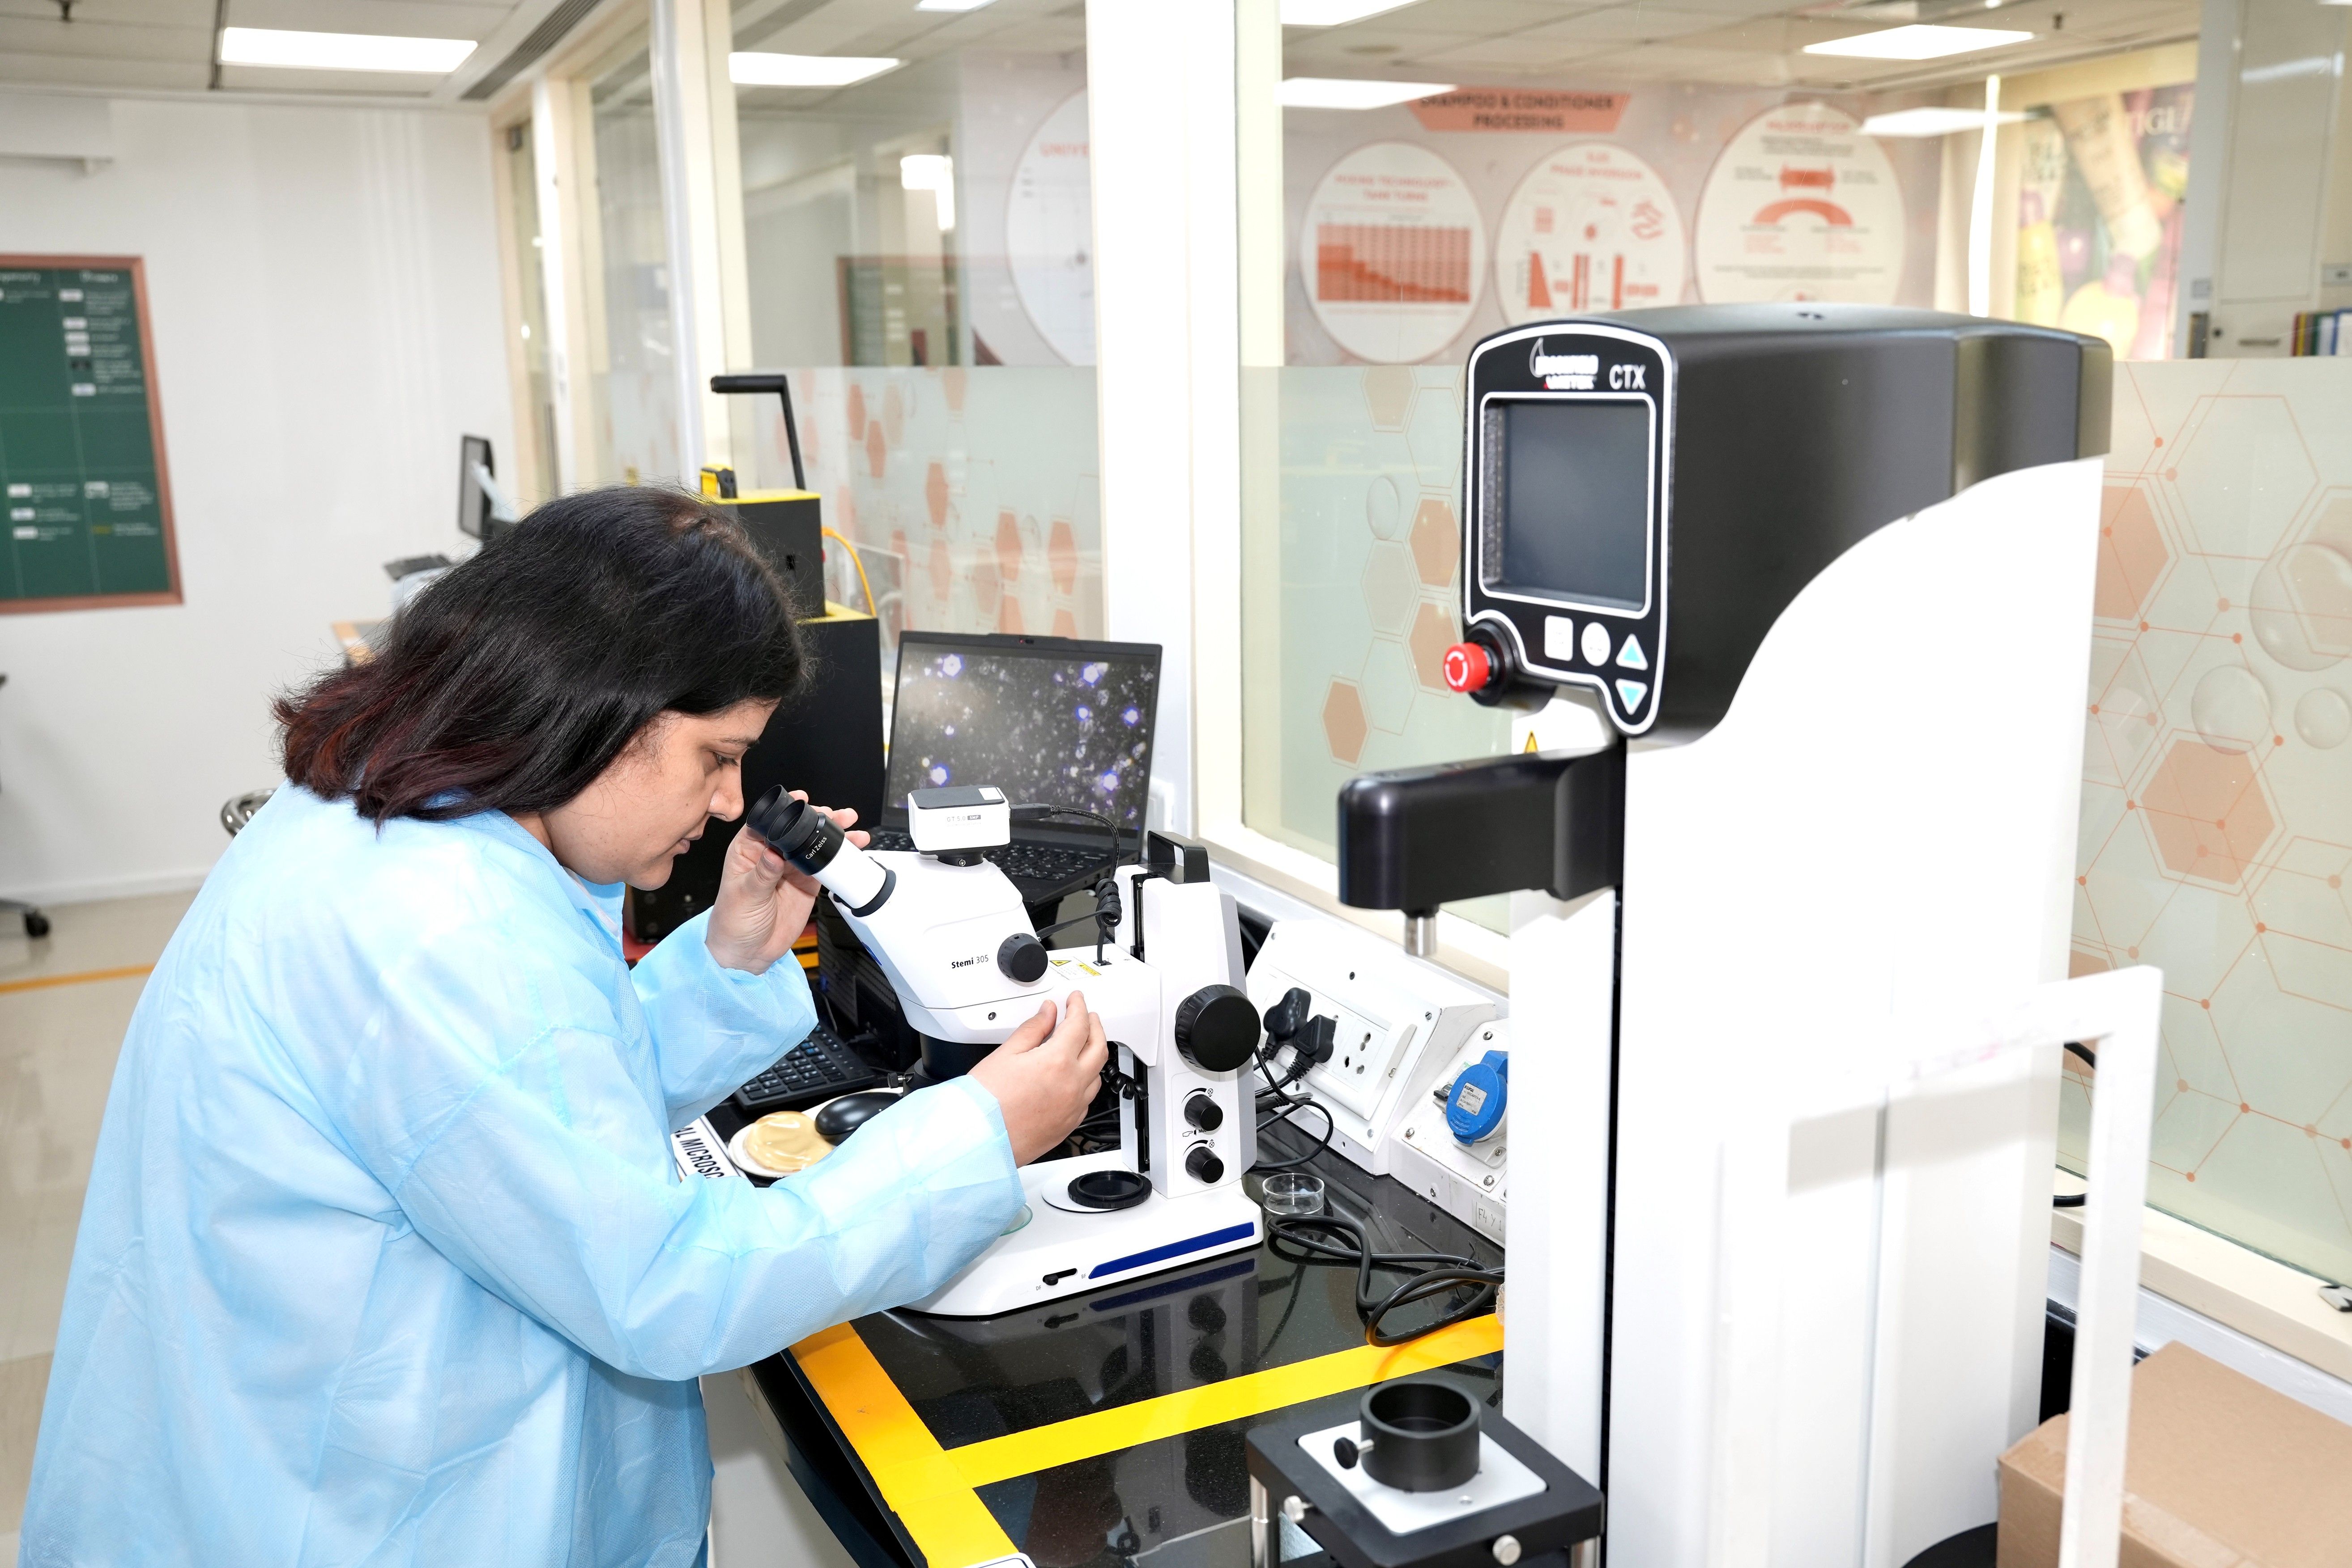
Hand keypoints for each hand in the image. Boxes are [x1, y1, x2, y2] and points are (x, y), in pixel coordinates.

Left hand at [707, 793, 866, 973]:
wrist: (747, 954)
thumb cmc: (732, 922)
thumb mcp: (744, 895)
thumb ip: (762, 873)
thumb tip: (774, 852)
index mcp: (748, 849)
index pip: (768, 822)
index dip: (786, 810)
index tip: (803, 802)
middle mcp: (771, 855)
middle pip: (797, 829)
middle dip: (817, 819)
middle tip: (834, 815)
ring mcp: (791, 869)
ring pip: (814, 844)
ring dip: (833, 834)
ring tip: (850, 825)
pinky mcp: (807, 884)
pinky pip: (826, 866)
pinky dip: (840, 857)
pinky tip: (851, 849)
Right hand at [969, 993, 1110, 1163]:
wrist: (979, 1139)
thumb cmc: (986, 1102)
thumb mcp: (1006, 1053)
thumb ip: (1032, 1029)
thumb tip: (1047, 1013)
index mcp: (1057, 1062)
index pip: (1079, 1024)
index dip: (1079, 1006)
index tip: (1075, 1000)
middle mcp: (1072, 1085)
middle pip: (1098, 1047)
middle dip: (1095, 1026)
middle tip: (1087, 1015)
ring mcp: (1073, 1107)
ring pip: (1097, 1074)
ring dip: (1094, 1054)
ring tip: (1083, 1044)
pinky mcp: (1069, 1124)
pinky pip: (1088, 1098)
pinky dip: (1086, 1081)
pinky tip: (1076, 1076)